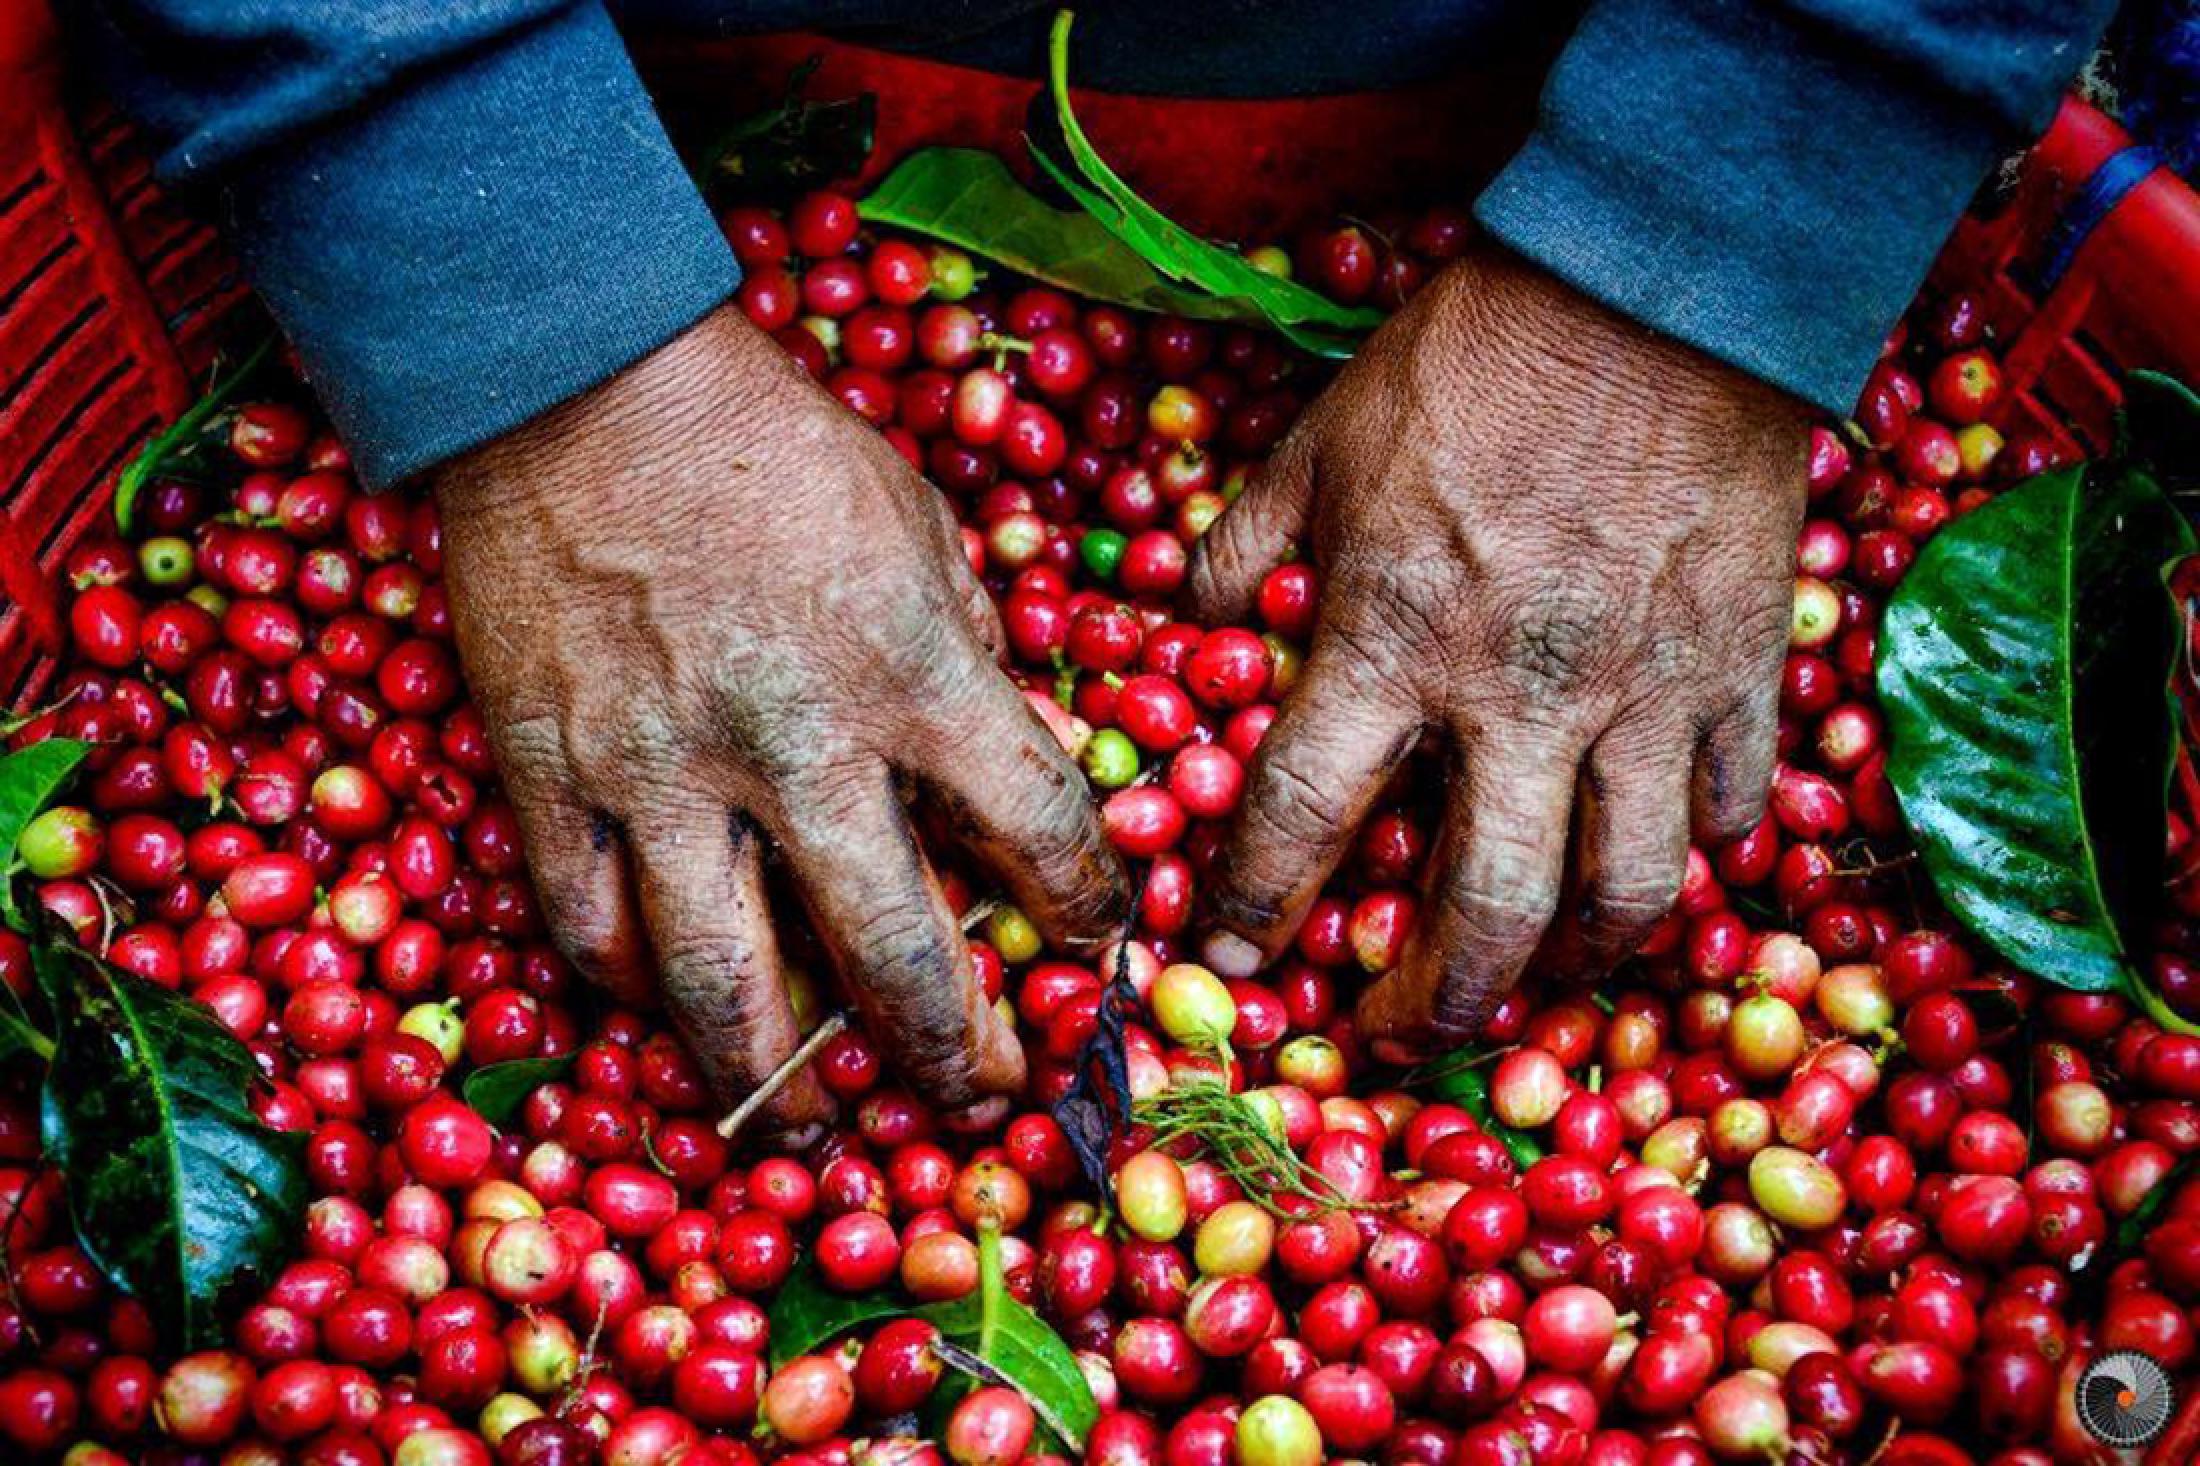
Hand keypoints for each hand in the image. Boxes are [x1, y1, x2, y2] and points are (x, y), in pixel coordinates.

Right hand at [434, 306, 1128, 1134]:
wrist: (585, 384)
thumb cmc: (774, 450)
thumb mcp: (920, 532)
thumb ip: (969, 663)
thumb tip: (1010, 772)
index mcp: (914, 670)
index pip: (1039, 830)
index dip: (1085, 910)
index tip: (1094, 947)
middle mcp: (797, 745)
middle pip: (890, 955)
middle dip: (952, 1051)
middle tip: (979, 1095)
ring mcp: (661, 773)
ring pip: (720, 985)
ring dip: (775, 1081)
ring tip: (803, 1126)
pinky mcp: (549, 776)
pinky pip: (587, 928)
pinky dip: (632, 991)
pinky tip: (669, 1010)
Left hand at [1190, 249, 1807, 1051]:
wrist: (1655, 283)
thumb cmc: (1469, 364)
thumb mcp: (1318, 444)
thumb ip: (1244, 551)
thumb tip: (1185, 626)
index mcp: (1392, 638)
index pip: (1300, 817)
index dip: (1252, 906)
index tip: (1230, 956)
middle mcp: (1519, 696)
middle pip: (1486, 913)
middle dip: (1436, 1004)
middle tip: (1399, 1029)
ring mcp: (1644, 693)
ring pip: (1628, 895)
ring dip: (1576, 965)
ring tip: (1538, 979)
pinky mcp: (1740, 670)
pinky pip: (1727, 809)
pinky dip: (1693, 856)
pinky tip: (1655, 861)